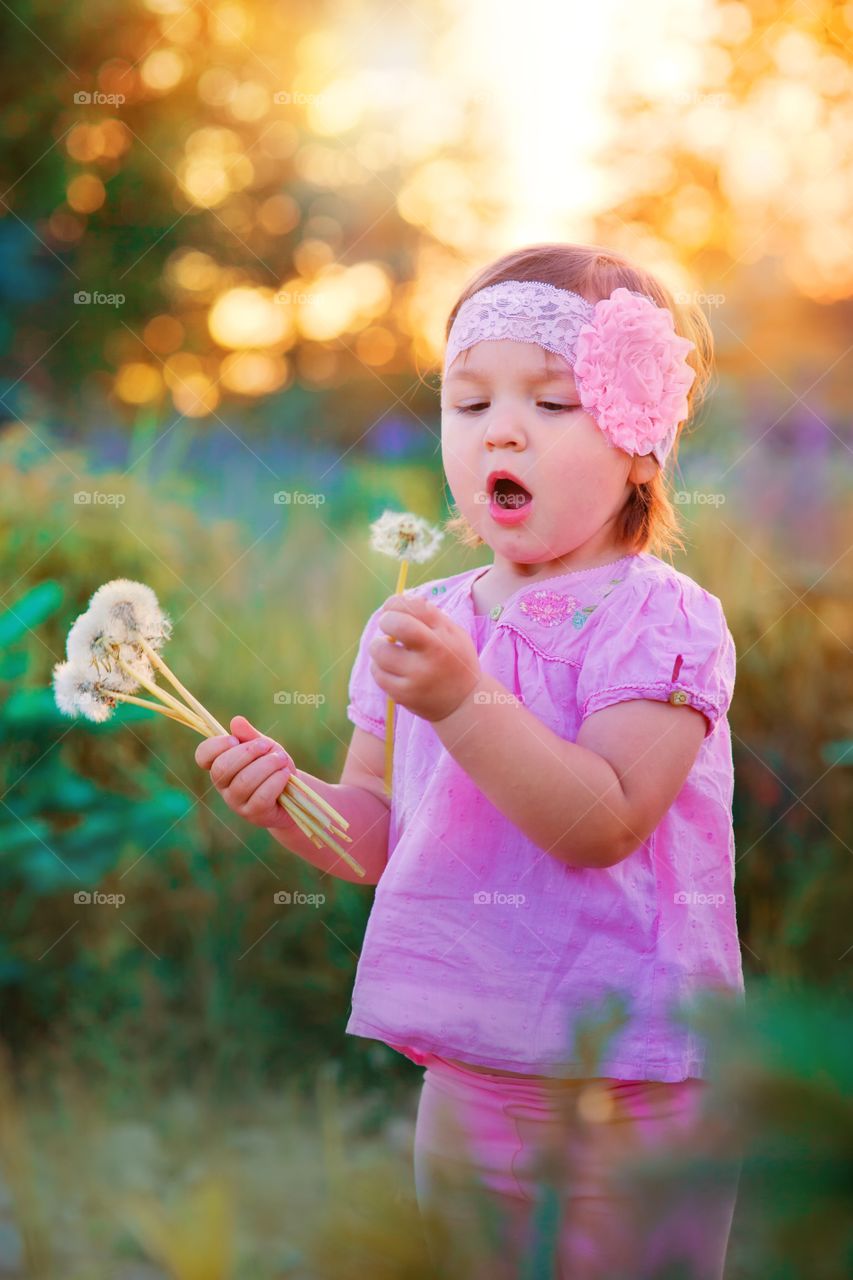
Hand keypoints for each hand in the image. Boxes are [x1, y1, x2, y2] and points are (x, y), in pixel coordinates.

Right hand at [194, 714, 295, 827]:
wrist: (295, 792)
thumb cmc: (274, 766)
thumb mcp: (264, 747)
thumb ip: (250, 736)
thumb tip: (236, 721)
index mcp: (220, 765)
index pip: (203, 755)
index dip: (216, 745)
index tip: (236, 740)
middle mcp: (223, 786)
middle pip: (223, 767)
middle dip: (248, 752)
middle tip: (268, 746)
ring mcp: (236, 802)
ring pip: (244, 781)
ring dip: (267, 765)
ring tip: (282, 759)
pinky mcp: (253, 814)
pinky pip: (261, 796)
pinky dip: (275, 781)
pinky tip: (285, 774)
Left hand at [369, 592, 481, 721]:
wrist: (464, 703)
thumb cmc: (455, 661)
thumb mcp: (454, 634)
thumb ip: (430, 615)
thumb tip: (400, 599)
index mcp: (445, 635)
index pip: (413, 607)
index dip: (396, 602)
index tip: (392, 607)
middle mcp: (432, 654)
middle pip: (396, 624)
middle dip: (385, 620)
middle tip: (387, 626)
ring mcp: (417, 676)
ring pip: (380, 651)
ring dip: (379, 646)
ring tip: (389, 650)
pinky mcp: (403, 694)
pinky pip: (377, 673)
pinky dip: (379, 667)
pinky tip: (391, 668)